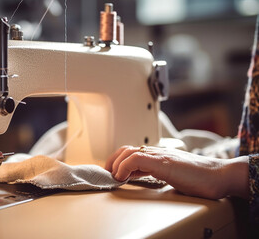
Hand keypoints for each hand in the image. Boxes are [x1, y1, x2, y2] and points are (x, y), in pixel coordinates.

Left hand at [105, 146, 248, 199]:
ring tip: (114, 176)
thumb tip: (139, 177)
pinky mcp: (163, 162)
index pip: (131, 151)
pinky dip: (125, 166)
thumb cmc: (198, 177)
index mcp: (157, 155)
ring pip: (129, 152)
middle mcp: (156, 152)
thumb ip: (155, 172)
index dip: (118, 161)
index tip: (112, 173)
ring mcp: (159, 155)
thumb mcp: (170, 174)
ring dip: (116, 164)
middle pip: (126, 149)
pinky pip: (137, 159)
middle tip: (108, 174)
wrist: (218, 175)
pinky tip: (123, 176)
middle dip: (112, 161)